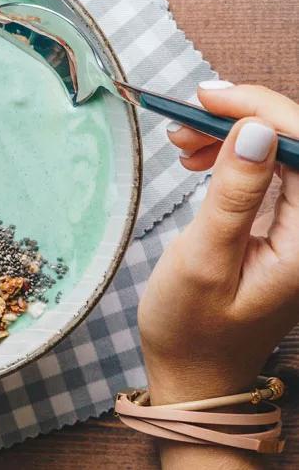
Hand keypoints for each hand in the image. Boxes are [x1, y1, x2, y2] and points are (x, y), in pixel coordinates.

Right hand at [139, 83, 298, 465]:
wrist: (193, 371)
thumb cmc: (193, 327)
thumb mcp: (204, 260)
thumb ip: (234, 194)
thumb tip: (255, 130)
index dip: (262, 110)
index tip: (207, 97)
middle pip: (295, 145)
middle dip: (243, 120)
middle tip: (185, 119)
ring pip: (279, 153)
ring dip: (233, 136)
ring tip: (181, 142)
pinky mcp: (282, 225)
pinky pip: (267, 172)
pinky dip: (232, 157)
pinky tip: (199, 160)